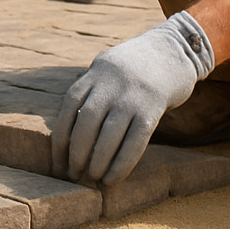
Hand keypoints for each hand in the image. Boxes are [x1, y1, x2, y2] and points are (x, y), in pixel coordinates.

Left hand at [52, 11, 213, 183]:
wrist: (172, 51)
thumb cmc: (132, 69)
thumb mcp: (106, 70)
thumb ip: (88, 93)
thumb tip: (69, 134)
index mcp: (94, 74)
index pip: (68, 108)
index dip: (60, 139)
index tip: (57, 163)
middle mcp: (111, 84)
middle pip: (86, 122)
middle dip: (77, 153)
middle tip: (74, 174)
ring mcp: (132, 95)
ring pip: (109, 134)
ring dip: (98, 161)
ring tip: (93, 178)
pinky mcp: (153, 108)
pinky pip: (135, 141)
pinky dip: (122, 163)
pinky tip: (113, 178)